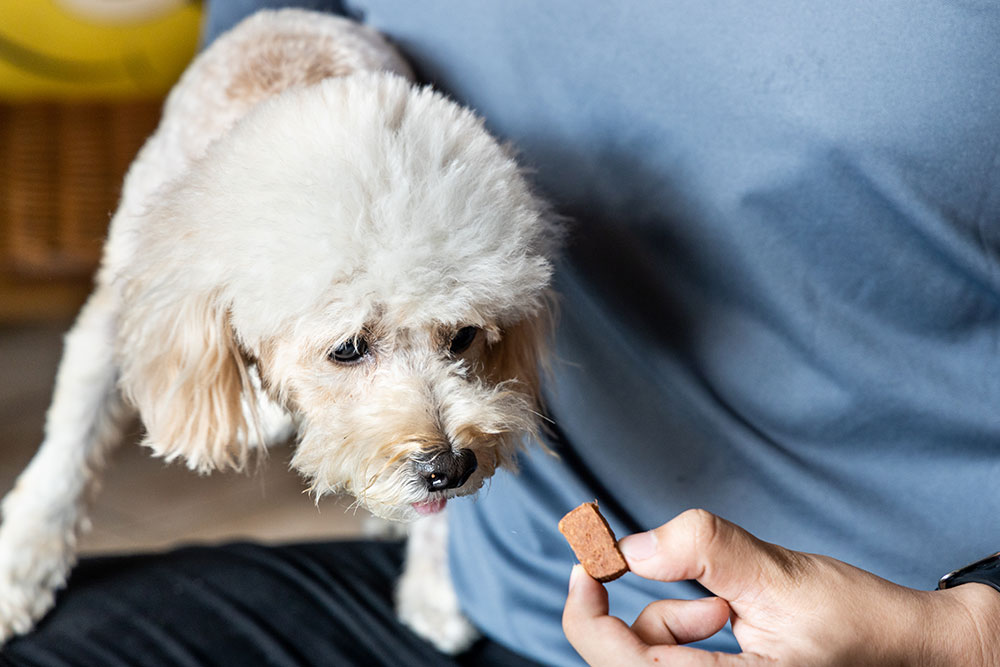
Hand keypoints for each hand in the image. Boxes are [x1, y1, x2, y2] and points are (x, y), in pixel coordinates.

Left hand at [563, 509, 999, 664]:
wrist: (907, 647)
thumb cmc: (857, 625)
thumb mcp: (781, 579)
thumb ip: (707, 553)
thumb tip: (635, 545)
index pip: (617, 663)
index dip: (586, 612)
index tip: (589, 560)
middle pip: (624, 656)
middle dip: (645, 608)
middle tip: (687, 580)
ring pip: (648, 650)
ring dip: (674, 613)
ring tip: (728, 604)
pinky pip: (672, 651)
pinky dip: (687, 620)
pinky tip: (726, 612)